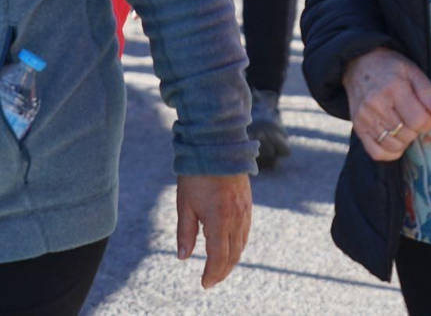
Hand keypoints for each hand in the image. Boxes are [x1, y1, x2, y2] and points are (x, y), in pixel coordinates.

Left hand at [175, 173, 250, 288]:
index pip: (218, 258)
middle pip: (232, 255)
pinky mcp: (248, 204)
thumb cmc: (197, 175)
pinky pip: (246, 232)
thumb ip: (185, 233)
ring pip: (241, 245)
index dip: (212, 274)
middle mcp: (236, 219)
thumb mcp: (185, 204)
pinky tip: (230, 247)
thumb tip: (183, 257)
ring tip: (219, 268)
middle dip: (222, 272)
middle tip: (211, 280)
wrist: (217, 147)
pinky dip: (238, 245)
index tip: (204, 284)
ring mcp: (244, 212)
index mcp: (219, 221)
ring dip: (231, 260)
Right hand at [341, 47, 430, 161]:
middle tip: (415, 118)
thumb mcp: (411, 70)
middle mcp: (376, 104)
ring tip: (404, 126)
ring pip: (394, 145)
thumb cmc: (389, 66)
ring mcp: (364, 117)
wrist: (358, 63)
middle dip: (417, 129)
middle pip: (407, 134)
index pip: (418, 120)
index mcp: (393, 88)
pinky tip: (395, 141)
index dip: (429, 121)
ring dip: (405, 140)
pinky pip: (376, 152)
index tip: (428, 115)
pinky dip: (390, 152)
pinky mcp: (358, 127)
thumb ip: (427, 91)